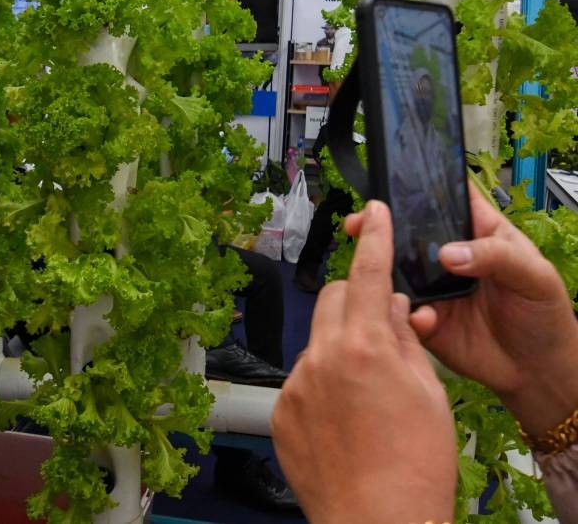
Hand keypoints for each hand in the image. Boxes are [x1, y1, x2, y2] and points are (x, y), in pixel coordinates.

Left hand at [272, 201, 456, 523]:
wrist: (378, 521)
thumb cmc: (413, 466)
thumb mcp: (429, 393)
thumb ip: (406, 340)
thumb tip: (394, 308)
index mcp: (364, 347)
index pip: (368, 274)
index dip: (373, 238)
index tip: (372, 215)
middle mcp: (320, 358)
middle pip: (334, 301)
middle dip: (357, 304)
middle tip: (381, 332)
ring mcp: (295, 385)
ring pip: (317, 344)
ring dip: (339, 352)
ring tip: (364, 398)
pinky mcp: (279, 412)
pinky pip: (300, 380)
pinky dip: (320, 386)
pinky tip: (342, 420)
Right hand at [387, 183, 576, 438]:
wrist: (538, 371)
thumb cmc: (544, 313)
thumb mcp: (534, 275)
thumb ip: (496, 256)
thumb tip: (447, 254)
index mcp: (477, 233)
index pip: (447, 200)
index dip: (420, 188)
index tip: (390, 185)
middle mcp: (448, 256)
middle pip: (409, 233)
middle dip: (381, 227)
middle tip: (358, 224)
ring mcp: (432, 288)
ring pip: (396, 271)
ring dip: (380, 269)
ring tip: (372, 272)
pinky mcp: (424, 319)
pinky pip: (402, 312)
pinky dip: (402, 313)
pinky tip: (422, 319)